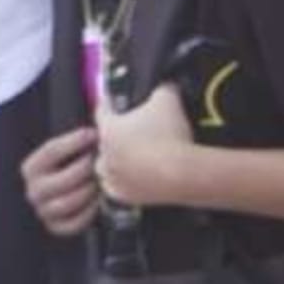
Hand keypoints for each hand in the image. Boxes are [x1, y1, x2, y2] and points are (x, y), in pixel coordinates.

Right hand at [19, 127, 100, 237]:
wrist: (62, 196)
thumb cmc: (68, 167)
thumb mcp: (66, 150)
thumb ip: (78, 134)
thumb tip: (99, 102)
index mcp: (31, 167)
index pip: (51, 150)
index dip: (74, 141)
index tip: (93, 134)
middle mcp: (33, 190)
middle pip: (60, 180)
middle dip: (83, 170)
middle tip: (100, 163)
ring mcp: (43, 210)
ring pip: (66, 203)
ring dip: (87, 192)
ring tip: (100, 182)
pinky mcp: (55, 227)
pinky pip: (72, 224)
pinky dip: (87, 214)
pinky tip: (96, 201)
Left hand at [96, 82, 193, 209]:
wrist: (182, 173)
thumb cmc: (170, 133)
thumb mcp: (167, 98)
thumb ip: (160, 89)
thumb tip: (164, 86)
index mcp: (108, 129)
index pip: (101, 111)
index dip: (110, 104)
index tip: (115, 102)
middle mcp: (104, 154)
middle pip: (103, 141)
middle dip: (115, 136)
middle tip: (132, 132)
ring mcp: (112, 178)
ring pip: (106, 167)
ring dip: (115, 161)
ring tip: (132, 157)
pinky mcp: (123, 197)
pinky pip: (117, 187)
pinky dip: (123, 182)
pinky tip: (135, 177)